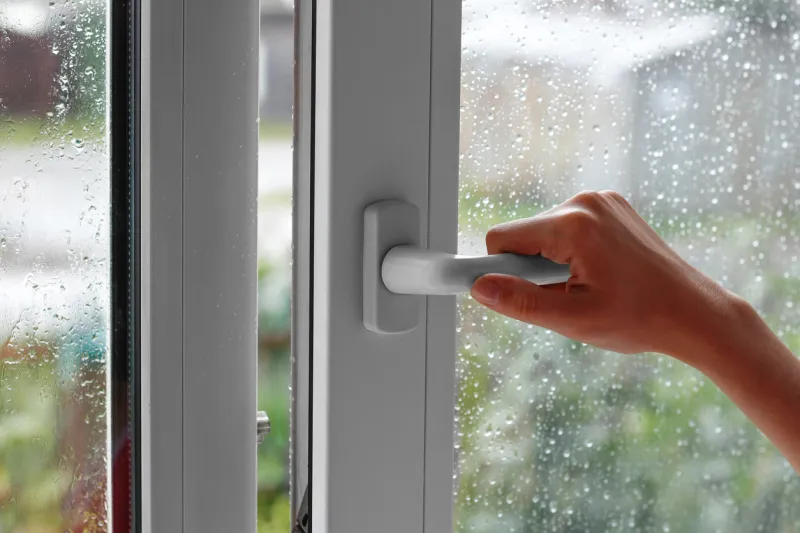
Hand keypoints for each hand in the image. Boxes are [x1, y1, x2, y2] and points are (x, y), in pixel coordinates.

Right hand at [470, 190, 740, 359]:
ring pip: (545, 232)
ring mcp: (601, 201)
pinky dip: (571, 252)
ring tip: (588, 287)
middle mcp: (585, 202)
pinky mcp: (612, 206)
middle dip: (532, 268)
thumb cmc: (639, 319)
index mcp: (573, 225)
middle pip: (523, 234)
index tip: (497, 290)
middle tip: (566, 296)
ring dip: (552, 262)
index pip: (502, 238)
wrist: (694, 312)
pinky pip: (568, 227)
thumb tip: (479, 288)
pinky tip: (599, 273)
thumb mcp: (572, 318)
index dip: (496, 269)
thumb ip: (520, 302)